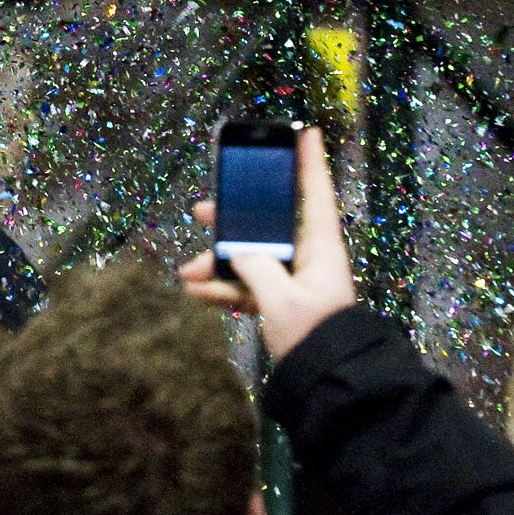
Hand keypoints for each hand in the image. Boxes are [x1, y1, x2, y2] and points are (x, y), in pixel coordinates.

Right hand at [178, 128, 355, 358]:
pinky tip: (195, 293)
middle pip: (267, 223)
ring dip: (217, 263)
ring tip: (186, 272)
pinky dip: (223, 289)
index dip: (311, 162)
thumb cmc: (312, 330)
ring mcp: (292, 280)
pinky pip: (247, 286)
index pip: (316, 194)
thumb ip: (254, 266)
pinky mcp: (280, 303)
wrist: (327, 382)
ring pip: (250, 257)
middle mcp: (307, 256)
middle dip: (232, 218)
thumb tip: (238, 253)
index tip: (306, 132)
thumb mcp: (280, 297)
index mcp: (319, 246)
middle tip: (200, 209)